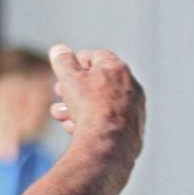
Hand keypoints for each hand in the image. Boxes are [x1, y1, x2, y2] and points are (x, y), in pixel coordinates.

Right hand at [46, 45, 144, 159]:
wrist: (109, 145)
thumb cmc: (89, 107)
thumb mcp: (70, 79)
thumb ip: (63, 61)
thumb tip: (58, 50)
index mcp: (118, 68)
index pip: (96, 56)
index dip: (77, 61)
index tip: (64, 70)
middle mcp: (131, 86)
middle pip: (98, 82)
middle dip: (73, 88)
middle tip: (58, 93)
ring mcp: (135, 109)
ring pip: (101, 104)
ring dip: (78, 108)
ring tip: (60, 116)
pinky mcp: (133, 130)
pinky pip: (109, 122)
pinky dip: (92, 123)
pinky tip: (74, 129)